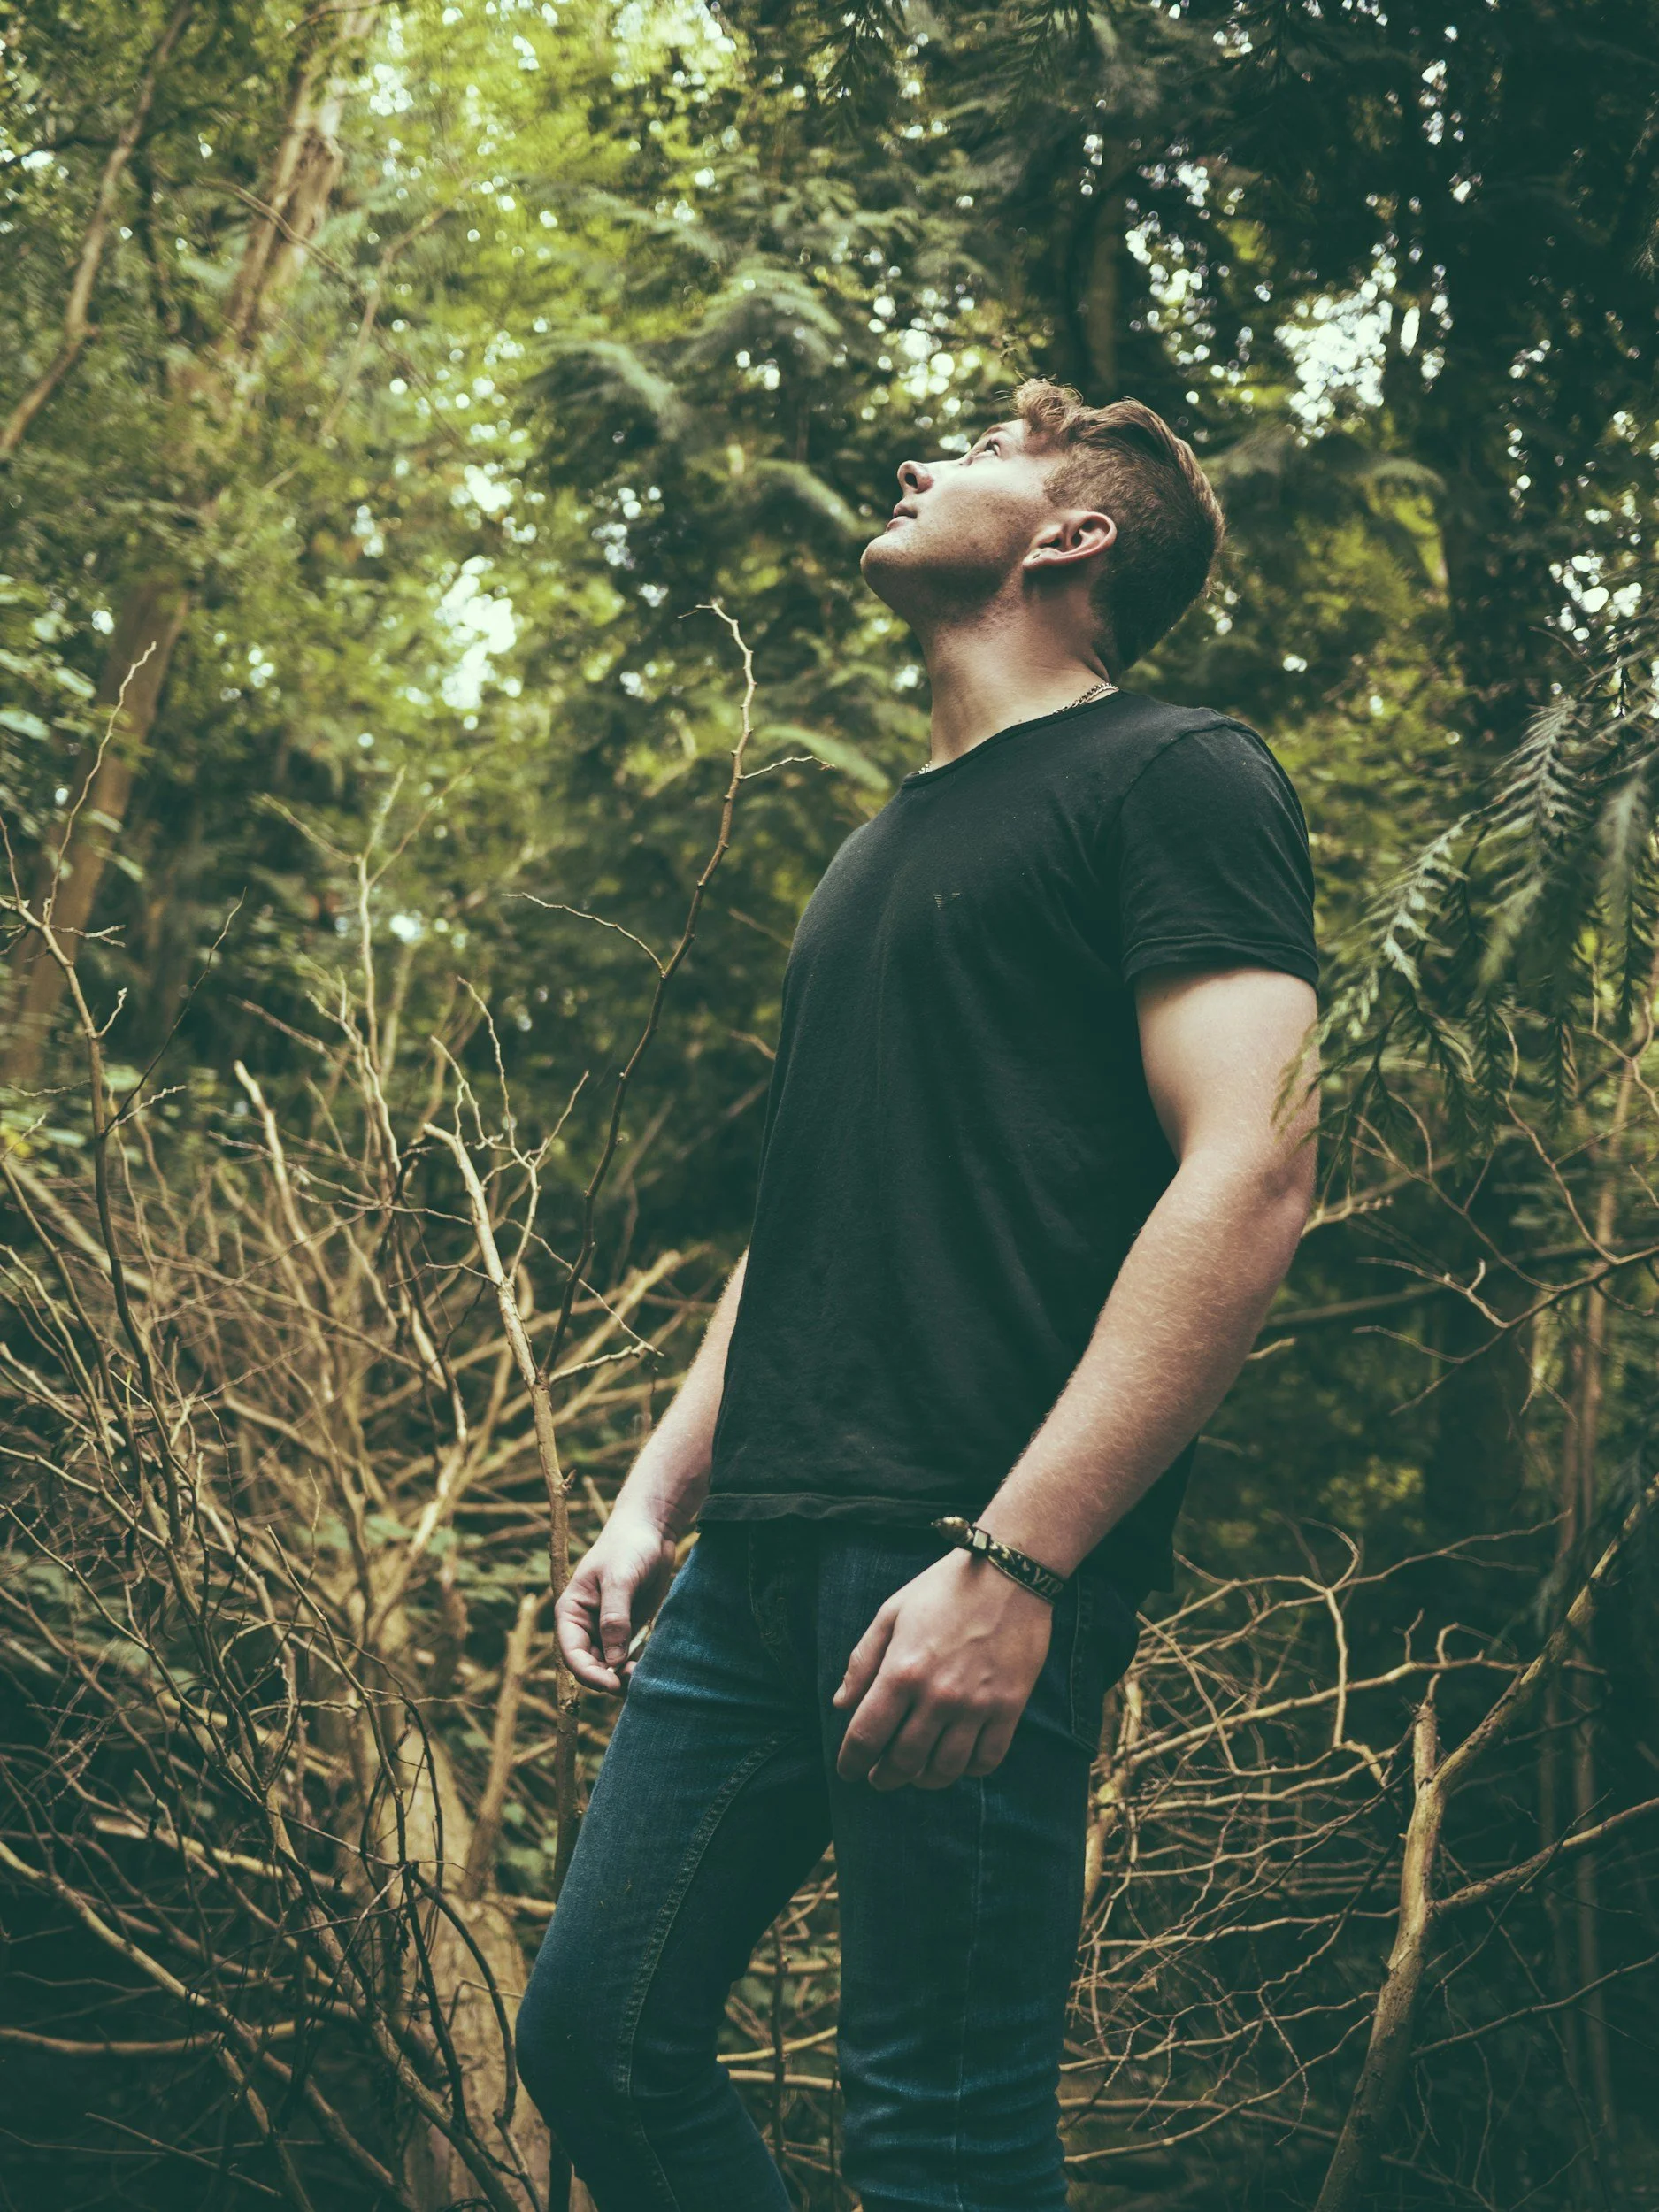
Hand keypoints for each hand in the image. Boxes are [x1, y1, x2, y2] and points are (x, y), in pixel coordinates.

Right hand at [555, 1501, 679, 1694]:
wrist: (652, 1529)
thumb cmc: (628, 1547)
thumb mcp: (620, 1580)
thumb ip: (614, 1618)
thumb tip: (613, 1661)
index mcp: (571, 1611)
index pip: (572, 1653)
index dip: (589, 1673)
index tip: (612, 1684)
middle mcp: (585, 1624)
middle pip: (590, 1664)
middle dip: (608, 1679)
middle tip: (634, 1683)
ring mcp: (607, 1628)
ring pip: (610, 1665)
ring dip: (624, 1676)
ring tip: (644, 1677)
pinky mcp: (629, 1628)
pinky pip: (628, 1656)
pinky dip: (636, 1665)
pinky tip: (650, 1667)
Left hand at [833, 1551, 1052, 1790]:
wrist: (1009, 1572)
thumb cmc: (944, 1589)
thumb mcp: (891, 1613)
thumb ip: (863, 1660)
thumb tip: (841, 1704)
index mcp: (902, 1671)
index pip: (866, 1736)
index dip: (851, 1762)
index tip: (849, 1770)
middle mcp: (938, 1695)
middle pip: (903, 1761)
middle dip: (885, 1777)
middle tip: (879, 1777)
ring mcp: (977, 1705)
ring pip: (945, 1769)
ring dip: (924, 1780)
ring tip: (916, 1774)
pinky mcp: (1009, 1708)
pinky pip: (987, 1760)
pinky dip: (968, 1770)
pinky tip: (957, 1760)